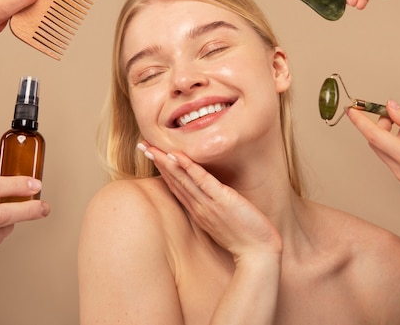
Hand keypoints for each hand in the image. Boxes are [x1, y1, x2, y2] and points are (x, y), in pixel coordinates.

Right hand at [138, 142, 281, 259]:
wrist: (258, 253)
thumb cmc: (244, 237)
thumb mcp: (222, 220)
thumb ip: (212, 207)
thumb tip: (210, 196)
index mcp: (198, 210)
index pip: (176, 185)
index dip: (162, 169)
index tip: (150, 153)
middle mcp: (198, 207)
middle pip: (174, 180)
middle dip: (157, 162)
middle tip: (142, 145)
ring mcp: (208, 204)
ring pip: (182, 180)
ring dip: (166, 162)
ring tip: (152, 148)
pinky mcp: (222, 201)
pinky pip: (203, 181)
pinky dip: (189, 168)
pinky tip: (177, 156)